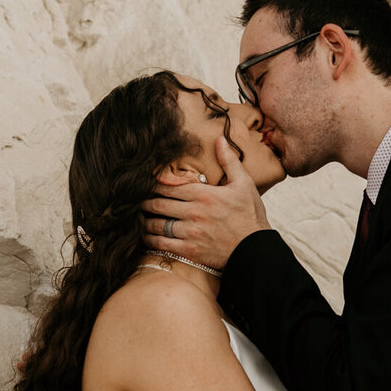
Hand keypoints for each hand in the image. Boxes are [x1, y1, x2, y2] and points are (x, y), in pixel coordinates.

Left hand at [143, 136, 269, 268]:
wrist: (256, 249)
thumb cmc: (250, 216)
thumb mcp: (244, 183)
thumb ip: (229, 161)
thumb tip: (221, 139)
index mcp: (204, 194)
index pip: (169, 186)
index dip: (153, 184)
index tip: (144, 182)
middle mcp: (194, 212)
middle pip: (159, 204)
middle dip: (144, 201)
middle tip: (134, 199)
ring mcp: (190, 233)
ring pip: (157, 224)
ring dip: (144, 221)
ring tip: (137, 217)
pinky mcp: (190, 250)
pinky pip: (162, 244)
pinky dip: (150, 240)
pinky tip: (145, 237)